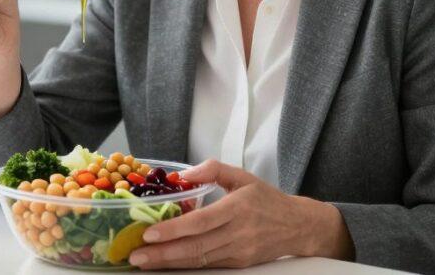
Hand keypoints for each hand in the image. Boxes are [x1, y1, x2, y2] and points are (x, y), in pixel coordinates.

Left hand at [128, 159, 353, 268]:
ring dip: (170, 263)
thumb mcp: (242, 176)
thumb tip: (184, 175)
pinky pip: (208, 265)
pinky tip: (168, 263)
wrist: (298, 226)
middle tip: (136, 255)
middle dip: (163, 253)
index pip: (201, 222)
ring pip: (200, 260)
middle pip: (196, 247)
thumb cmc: (267, 199)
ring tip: (144, 262)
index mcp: (237, 207)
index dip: (174, 230)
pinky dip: (186, 265)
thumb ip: (213, 170)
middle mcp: (237, 233)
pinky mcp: (239, 264)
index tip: (150, 233)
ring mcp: (238, 252)